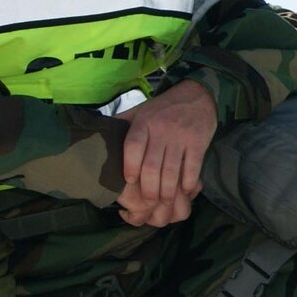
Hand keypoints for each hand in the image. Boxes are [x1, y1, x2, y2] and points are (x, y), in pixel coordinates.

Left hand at [114, 79, 218, 226]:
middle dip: (149, 189)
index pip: (133, 146)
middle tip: (149, 202)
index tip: (130, 181)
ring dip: (167, 191)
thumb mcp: (140, 110)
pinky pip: (192, 167)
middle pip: (152, 165)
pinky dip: (188, 182)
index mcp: (144, 122)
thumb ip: (122, 123)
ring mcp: (181, 137)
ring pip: (171, 170)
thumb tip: (97, 133)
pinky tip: (184, 190)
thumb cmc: (164, 107)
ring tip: (165, 202)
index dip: (130, 167)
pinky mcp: (199, 142)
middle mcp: (162, 130)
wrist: (197, 94)